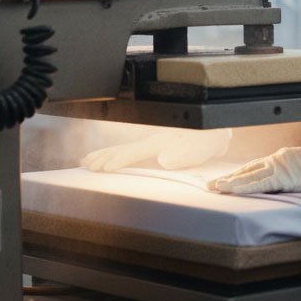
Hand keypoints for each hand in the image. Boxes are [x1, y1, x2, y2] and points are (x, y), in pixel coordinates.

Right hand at [81, 128, 231, 171]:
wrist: (216, 130)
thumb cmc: (207, 141)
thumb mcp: (198, 149)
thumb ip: (180, 156)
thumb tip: (163, 159)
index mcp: (161, 141)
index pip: (133, 152)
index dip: (117, 160)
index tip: (101, 169)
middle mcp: (153, 139)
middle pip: (122, 148)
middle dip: (103, 156)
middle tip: (84, 164)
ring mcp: (152, 141)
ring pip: (123, 147)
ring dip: (104, 154)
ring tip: (86, 160)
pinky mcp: (155, 145)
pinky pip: (130, 149)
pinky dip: (115, 153)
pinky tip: (107, 158)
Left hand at [208, 136, 300, 193]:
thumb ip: (292, 172)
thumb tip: (286, 181)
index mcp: (281, 158)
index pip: (255, 167)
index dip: (238, 174)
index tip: (225, 179)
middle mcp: (276, 160)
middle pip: (247, 171)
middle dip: (229, 178)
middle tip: (211, 185)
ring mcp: (280, 167)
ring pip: (249, 176)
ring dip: (230, 182)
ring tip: (215, 188)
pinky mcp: (285, 176)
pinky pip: (260, 183)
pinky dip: (244, 187)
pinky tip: (232, 189)